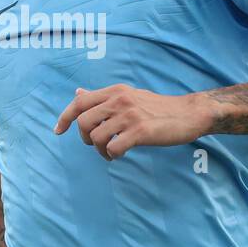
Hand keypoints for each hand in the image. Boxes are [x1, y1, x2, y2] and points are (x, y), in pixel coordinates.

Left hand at [52, 84, 213, 159]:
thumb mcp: (128, 95)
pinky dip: (113, 155)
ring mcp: (130, 115)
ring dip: (99, 150)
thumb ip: (102, 96)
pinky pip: (113, 148)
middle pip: (83, 121)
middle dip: (83, 138)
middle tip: (97, 144)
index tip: (58, 131)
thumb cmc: (158, 107)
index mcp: (115, 91)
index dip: (64, 117)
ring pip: (95, 137)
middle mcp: (120, 100)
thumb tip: (77, 92)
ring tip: (110, 152)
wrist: (189, 113)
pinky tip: (120, 154)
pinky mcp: (141, 131)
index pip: (79, 101)